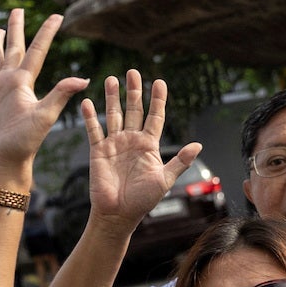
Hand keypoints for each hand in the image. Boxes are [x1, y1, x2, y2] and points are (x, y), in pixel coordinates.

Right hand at [0, 10, 89, 183]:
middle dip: (16, 29)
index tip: (58, 15)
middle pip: (14, 49)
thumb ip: (60, 95)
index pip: (37, 51)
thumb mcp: (44, 116)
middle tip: (17, 10)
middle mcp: (10, 83)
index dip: (46, 33)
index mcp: (24, 82)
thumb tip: (84, 79)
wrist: (4, 162)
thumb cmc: (25, 143)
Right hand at [82, 71, 201, 232]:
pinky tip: (87, 102)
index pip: (155, 117)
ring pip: (114, 115)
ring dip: (112, 98)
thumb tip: (198, 145)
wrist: (118, 214)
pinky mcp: (98, 151)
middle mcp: (132, 140)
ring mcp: (115, 144)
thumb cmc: (143, 200)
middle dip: (134, 91)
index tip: (159, 82)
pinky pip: (94, 130)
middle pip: (134, 110)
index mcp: (149, 145)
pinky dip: (91, 117)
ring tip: (112, 80)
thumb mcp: (164, 179)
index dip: (157, 100)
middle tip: (133, 72)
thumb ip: (180, 162)